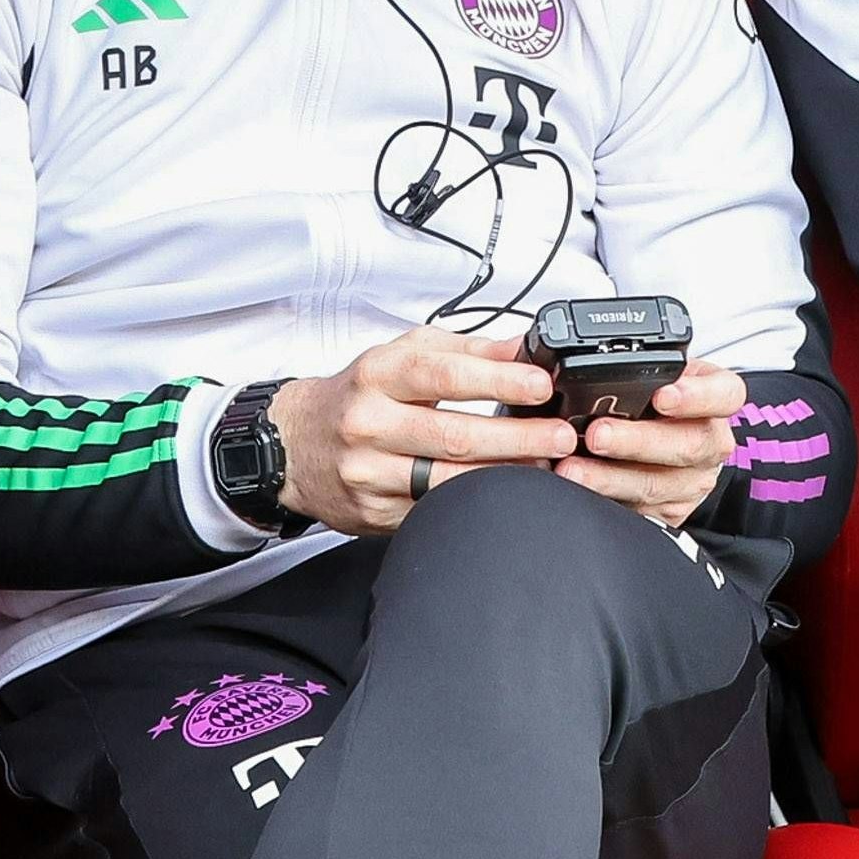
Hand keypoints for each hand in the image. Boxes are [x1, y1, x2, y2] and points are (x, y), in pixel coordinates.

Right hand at [272, 330, 580, 534]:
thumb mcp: (403, 357)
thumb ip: (466, 351)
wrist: (295, 443)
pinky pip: (434, 511)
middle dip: (517, 436)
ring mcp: (369, 472)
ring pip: (447, 480)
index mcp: (378, 375)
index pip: (443, 375)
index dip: (497, 380)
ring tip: (549, 465)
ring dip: (505, 474)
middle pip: (453, 433)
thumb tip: (525, 346)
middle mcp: (369, 423)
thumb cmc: (359, 395)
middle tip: (562, 434)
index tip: (541, 385)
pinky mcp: (373, 512)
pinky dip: (476, 503)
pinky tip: (508, 495)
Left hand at [558, 357, 743, 527]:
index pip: (726, 395)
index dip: (696, 396)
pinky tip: (577, 489)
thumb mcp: (658, 372)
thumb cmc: (656, 400)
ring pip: (657, 484)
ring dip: (609, 477)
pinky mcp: (670, 511)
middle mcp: (711, 441)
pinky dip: (603, 499)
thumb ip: (638, 366)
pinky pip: (638, 510)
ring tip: (572, 468)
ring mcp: (693, 480)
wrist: (664, 442)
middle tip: (596, 433)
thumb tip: (583, 355)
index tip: (662, 396)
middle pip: (688, 444)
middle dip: (636, 440)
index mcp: (716, 398)